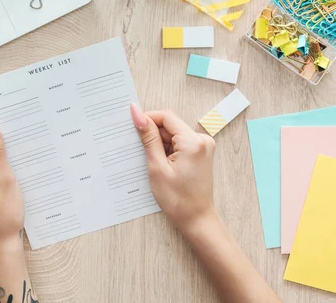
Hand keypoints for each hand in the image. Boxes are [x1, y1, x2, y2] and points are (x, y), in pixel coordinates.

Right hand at [130, 104, 215, 232]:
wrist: (196, 219)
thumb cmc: (177, 199)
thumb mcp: (157, 167)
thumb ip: (148, 138)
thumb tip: (138, 115)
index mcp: (193, 142)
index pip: (166, 116)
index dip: (147, 118)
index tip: (132, 124)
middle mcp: (202, 140)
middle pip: (171, 125)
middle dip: (153, 134)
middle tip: (141, 151)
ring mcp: (203, 146)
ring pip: (174, 134)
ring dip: (160, 143)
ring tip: (154, 163)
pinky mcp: (201, 152)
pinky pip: (180, 142)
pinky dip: (168, 149)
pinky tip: (161, 164)